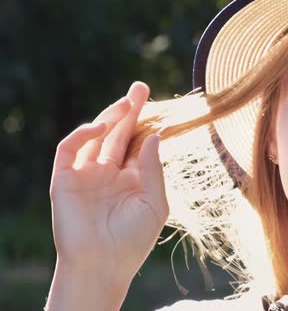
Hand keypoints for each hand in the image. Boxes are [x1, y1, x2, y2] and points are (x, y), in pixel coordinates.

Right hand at [49, 81, 167, 284]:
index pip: (138, 144)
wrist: (103, 265)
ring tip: (127, 101)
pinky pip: (68, 150)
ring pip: (95, 137)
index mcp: (132, 179)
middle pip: (119, 134)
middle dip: (128, 110)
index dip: (145, 124)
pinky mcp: (64, 179)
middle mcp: (109, 173)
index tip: (157, 106)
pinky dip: (81, 135)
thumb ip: (153, 169)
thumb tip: (155, 136)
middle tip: (140, 87)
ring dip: (109, 117)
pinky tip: (99, 128)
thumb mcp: (154, 203)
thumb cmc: (133, 239)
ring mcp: (86, 174)